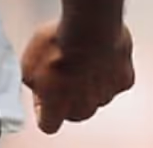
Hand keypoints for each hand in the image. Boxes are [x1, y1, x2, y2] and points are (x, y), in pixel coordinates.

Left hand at [19, 22, 134, 133]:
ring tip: (81, 57)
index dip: (43, 110)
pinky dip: (108, 69)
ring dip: (89, 82)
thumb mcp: (28, 62)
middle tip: (62, 72)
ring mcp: (106, 95)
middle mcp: (84, 108)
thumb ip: (33, 80)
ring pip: (96, 96)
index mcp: (57, 107)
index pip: (48, 125)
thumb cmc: (58, 44)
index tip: (42, 98)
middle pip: (74, 111)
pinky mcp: (124, 80)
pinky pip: (114, 80)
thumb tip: (37, 83)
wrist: (90, 28)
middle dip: (68, 95)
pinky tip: (99, 52)